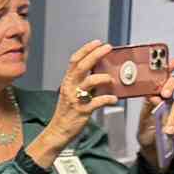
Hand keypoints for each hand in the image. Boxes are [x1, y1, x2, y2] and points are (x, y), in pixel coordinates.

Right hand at [34, 40, 113, 160]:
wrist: (58, 131)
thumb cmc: (68, 112)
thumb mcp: (71, 93)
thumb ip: (83, 82)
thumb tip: (100, 72)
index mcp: (67, 81)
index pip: (75, 60)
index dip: (86, 49)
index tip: (98, 42)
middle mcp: (70, 87)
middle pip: (82, 66)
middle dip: (96, 55)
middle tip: (108, 48)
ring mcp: (75, 99)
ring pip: (89, 82)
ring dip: (103, 78)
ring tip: (111, 79)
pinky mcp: (82, 111)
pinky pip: (97, 102)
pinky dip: (107, 99)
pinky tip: (114, 99)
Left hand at [140, 65, 173, 166]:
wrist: (153, 152)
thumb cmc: (146, 134)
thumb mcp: (143, 120)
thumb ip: (148, 108)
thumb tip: (154, 97)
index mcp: (155, 96)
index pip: (162, 79)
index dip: (168, 68)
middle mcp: (167, 99)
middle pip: (173, 84)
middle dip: (170, 86)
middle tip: (165, 95)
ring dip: (172, 117)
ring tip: (166, 130)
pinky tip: (171, 133)